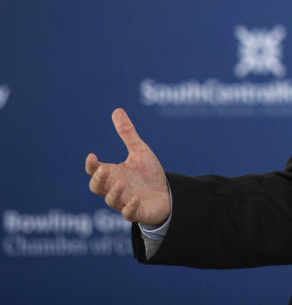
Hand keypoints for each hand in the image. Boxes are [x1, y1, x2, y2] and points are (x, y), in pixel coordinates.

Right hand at [86, 108, 169, 224]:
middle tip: (103, 169)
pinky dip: (130, 207)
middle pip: (97, 187)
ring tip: (121, 183)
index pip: (95, 170)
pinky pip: (129, 213)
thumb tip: (117, 110)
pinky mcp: (137, 212)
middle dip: (98, 179)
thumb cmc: (148, 174)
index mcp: (113, 174)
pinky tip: (136, 198)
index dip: (91, 165)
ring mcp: (125, 201)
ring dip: (114, 193)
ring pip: (111, 201)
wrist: (167, 194)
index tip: (92, 156)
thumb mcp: (139, 151)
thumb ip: (127, 134)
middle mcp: (115, 188)